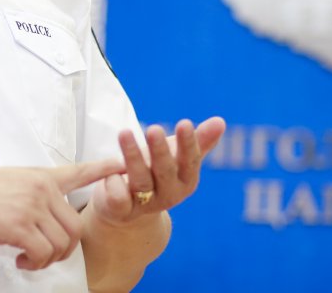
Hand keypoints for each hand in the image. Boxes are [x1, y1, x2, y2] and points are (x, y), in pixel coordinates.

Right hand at [0, 157, 124, 270]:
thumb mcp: (7, 183)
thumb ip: (30, 196)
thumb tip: (38, 220)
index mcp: (39, 177)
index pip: (79, 172)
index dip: (104, 170)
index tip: (122, 165)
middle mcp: (41, 189)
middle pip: (75, 226)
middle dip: (64, 249)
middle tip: (43, 254)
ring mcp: (32, 205)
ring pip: (63, 243)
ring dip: (48, 259)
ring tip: (28, 258)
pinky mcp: (19, 224)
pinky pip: (43, 253)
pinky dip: (35, 263)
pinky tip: (21, 259)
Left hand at [90, 117, 225, 225]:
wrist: (130, 208)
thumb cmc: (157, 173)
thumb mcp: (178, 157)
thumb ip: (199, 141)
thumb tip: (220, 121)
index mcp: (186, 181)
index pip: (189, 161)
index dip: (188, 144)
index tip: (185, 123)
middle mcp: (168, 194)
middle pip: (164, 171)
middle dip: (159, 150)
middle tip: (154, 128)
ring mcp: (145, 204)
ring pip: (140, 180)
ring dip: (132, 156)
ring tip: (124, 132)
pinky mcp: (122, 210)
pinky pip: (118, 197)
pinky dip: (113, 182)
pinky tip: (111, 167)